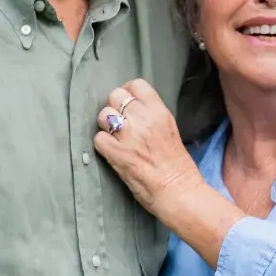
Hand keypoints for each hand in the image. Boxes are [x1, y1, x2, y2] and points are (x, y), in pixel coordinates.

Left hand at [92, 79, 203, 210]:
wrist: (178, 190)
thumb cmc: (177, 165)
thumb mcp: (170, 130)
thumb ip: (152, 116)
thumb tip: (133, 110)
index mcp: (159, 112)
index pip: (136, 85)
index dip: (128, 92)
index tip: (128, 104)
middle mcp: (143, 119)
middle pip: (115, 96)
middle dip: (115, 108)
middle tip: (120, 123)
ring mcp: (128, 135)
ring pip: (103, 115)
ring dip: (106, 126)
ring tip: (114, 137)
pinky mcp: (116, 153)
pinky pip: (98, 138)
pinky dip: (102, 145)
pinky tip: (111, 151)